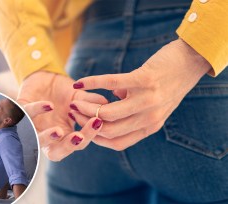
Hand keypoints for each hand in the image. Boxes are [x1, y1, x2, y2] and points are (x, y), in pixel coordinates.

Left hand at [18, 71, 106, 160]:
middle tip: (79, 137)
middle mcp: (48, 135)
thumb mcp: (79, 97)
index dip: (87, 137)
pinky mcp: (21, 111)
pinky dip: (36, 111)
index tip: (98, 122)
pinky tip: (49, 105)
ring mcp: (33, 126)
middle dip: (67, 146)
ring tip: (58, 131)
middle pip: (57, 152)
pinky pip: (26, 115)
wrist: (44, 77)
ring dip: (47, 138)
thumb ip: (91, 102)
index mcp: (65, 135)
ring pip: (36, 140)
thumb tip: (107, 104)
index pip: (77, 143)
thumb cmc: (63, 92)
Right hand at [71, 39, 210, 150]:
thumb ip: (130, 109)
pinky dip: (92, 83)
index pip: (116, 142)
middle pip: (108, 129)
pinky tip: (79, 83)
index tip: (81, 127)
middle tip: (73, 112)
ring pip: (108, 113)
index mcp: (150, 127)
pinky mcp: (144, 79)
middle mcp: (149, 117)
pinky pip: (111, 84)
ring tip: (74, 101)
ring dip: (85, 107)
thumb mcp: (151, 105)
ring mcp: (148, 99)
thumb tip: (109, 102)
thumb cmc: (167, 84)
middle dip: (85, 122)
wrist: (190, 62)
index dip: (94, 137)